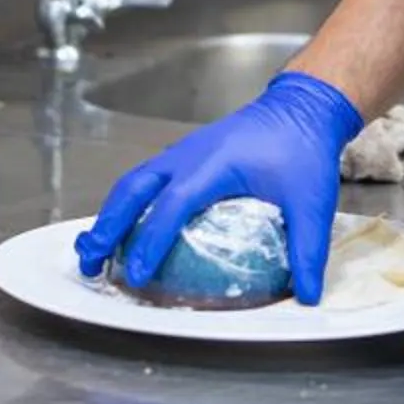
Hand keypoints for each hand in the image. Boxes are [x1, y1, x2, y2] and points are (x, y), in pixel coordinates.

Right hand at [77, 71, 364, 304]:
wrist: (303, 106)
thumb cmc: (304, 148)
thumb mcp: (312, 201)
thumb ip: (308, 249)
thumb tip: (307, 297)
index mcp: (214, 163)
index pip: (172, 205)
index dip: (151, 241)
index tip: (137, 274)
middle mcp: (189, 155)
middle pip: (133, 189)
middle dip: (107, 225)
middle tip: (91, 261)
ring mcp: (183, 152)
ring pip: (133, 182)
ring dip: (110, 214)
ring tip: (94, 249)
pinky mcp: (186, 156)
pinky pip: (146, 179)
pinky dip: (128, 204)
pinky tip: (126, 229)